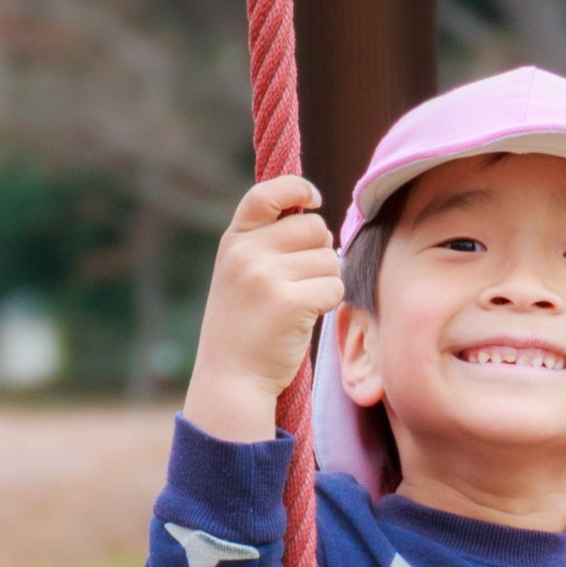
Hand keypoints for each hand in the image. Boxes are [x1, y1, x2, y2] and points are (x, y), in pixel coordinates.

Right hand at [184, 177, 343, 443]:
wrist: (231, 377)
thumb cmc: (244, 326)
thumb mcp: (239, 274)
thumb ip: (265, 242)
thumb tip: (314, 214)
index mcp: (234, 241)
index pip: (266, 193)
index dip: (297, 189)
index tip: (314, 198)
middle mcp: (247, 253)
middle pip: (315, 227)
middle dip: (321, 251)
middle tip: (304, 279)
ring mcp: (267, 276)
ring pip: (330, 259)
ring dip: (326, 281)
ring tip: (299, 303)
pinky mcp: (290, 302)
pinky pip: (334, 287)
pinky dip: (329, 302)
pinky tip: (306, 317)